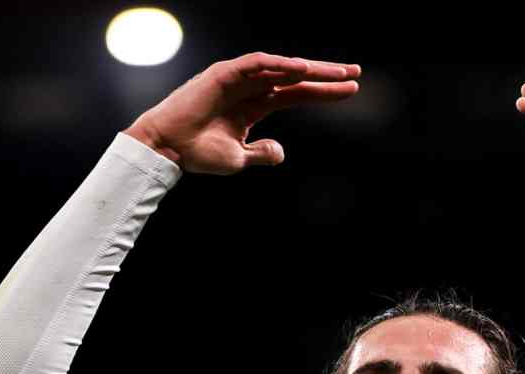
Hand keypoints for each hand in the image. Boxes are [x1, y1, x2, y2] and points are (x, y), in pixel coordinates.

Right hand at [124, 52, 360, 174]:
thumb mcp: (239, 158)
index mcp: (254, 106)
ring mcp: (237, 79)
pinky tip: (302, 69)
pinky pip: (257, 64)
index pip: (295, 94)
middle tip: (355, 73)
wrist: (169, 150)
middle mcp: (249, 88)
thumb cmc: (198, 154)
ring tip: (338, 71)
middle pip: (294, 78)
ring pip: (281, 68)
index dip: (322, 92)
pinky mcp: (224, 73)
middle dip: (325, 75)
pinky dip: (280, 65)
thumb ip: (262, 153)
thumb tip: (281, 152)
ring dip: (310, 68)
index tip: (350, 91)